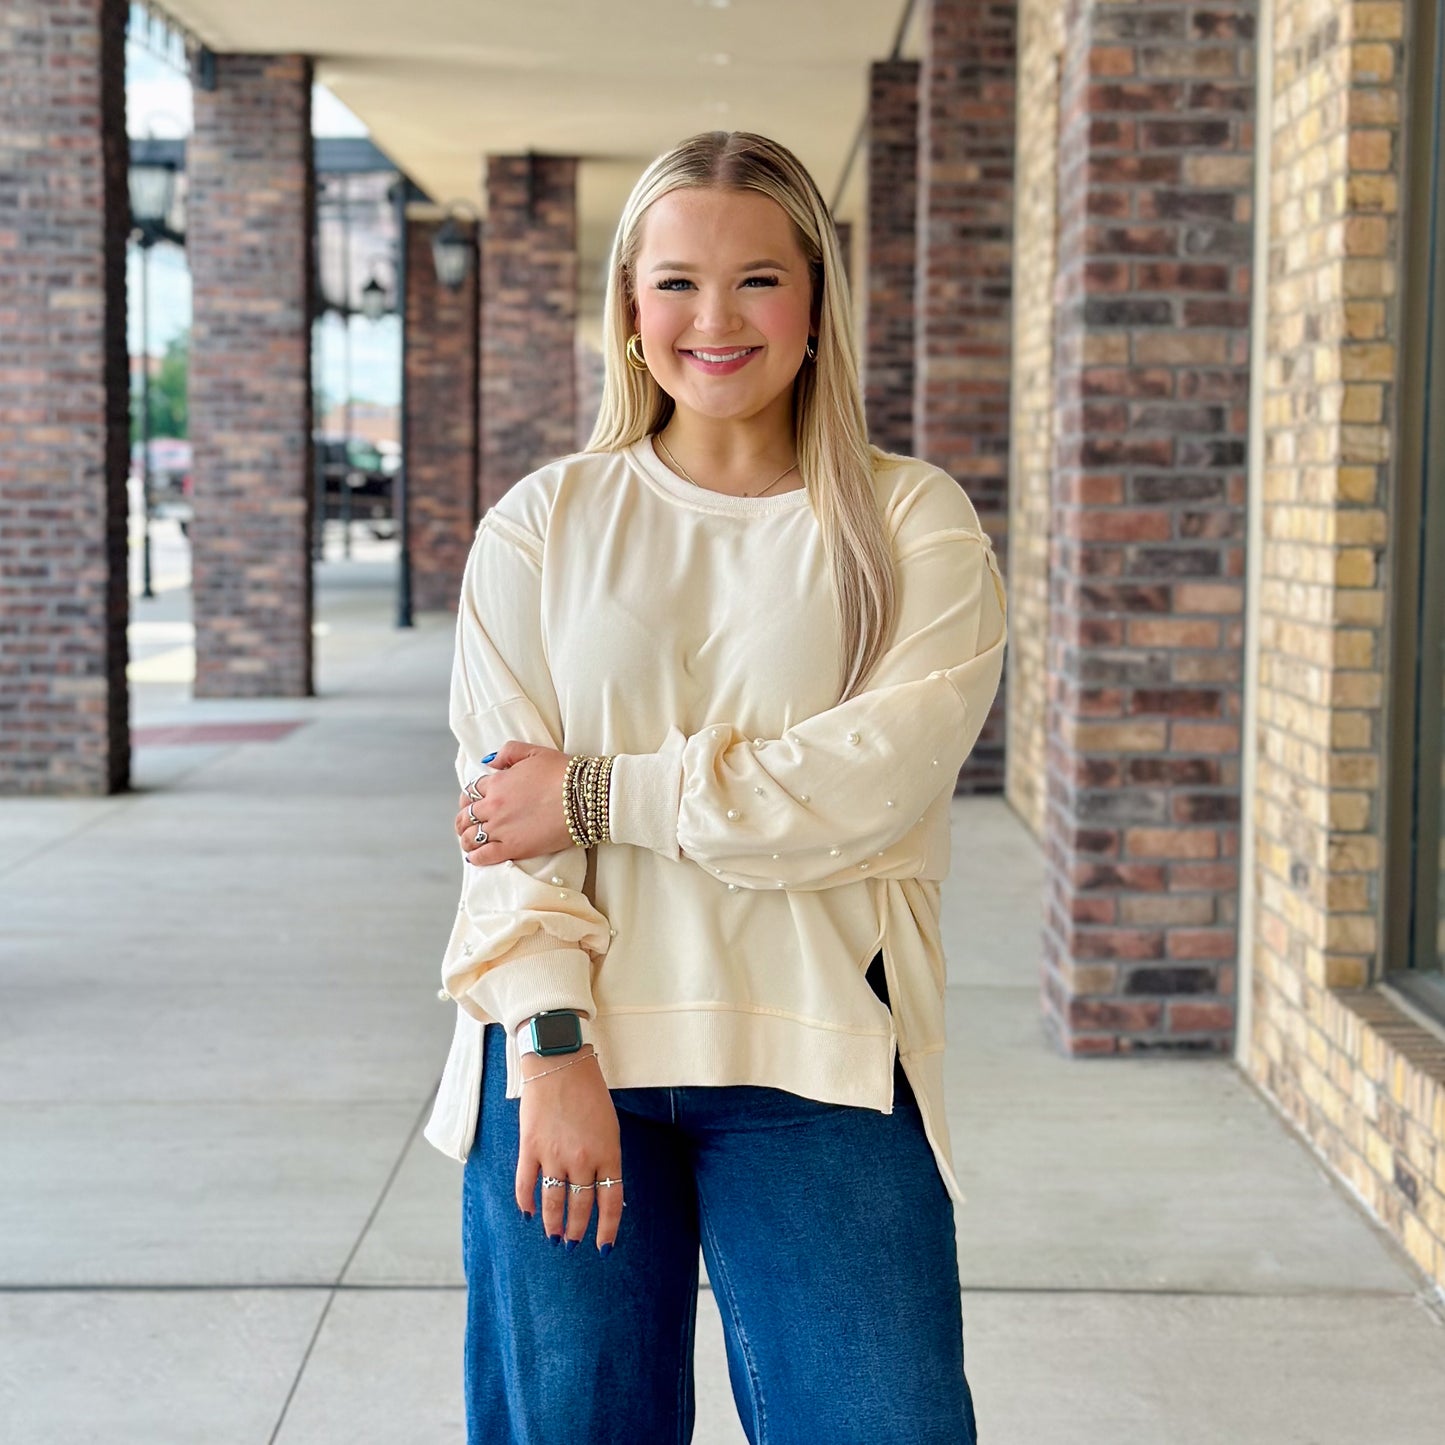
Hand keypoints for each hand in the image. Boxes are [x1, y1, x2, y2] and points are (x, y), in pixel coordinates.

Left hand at [455, 741, 574, 864]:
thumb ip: (507, 752)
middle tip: (468, 824)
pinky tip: (475, 857)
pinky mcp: (513, 848)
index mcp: (497, 783)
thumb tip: (489, 762)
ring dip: (466, 839)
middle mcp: (494, 806)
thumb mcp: (534, 752)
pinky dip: (476, 857)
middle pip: (466, 816)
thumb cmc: (563, 773)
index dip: (470, 797)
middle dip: (464, 820)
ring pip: (470, 837)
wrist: (583, 797)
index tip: (474, 802)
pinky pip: (484, 856)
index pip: (471, 791)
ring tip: (470, 843)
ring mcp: (501, 829)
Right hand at [515, 1046, 624, 1252]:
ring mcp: (554, 1155)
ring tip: (554, 1237)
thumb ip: (605, 1158)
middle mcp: (582, 1159)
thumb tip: (600, 1189)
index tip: (604, 1247)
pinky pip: (526, 1185)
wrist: (560, 1062)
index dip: (608, 1229)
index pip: (611, 1202)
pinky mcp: (530, 1147)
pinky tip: (528, 1214)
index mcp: (608, 1152)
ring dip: (553, 1225)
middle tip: (572, 1243)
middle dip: (577, 1230)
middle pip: (580, 1207)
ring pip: (553, 1203)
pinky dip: (526, 1203)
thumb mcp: (609, 1126)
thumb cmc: (589, 1092)